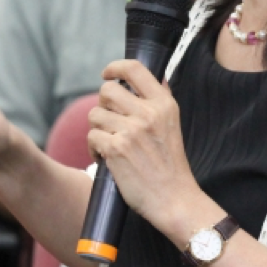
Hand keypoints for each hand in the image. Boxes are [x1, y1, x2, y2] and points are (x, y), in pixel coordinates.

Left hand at [87, 60, 202, 233]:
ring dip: (97, 130)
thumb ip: (157, 102)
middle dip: (103, 105)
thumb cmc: (170, 166)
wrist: (175, 199)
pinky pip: (92, 137)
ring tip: (109, 144)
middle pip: (108, 90)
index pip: (134, 69)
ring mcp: (131, 130)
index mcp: (164, 104)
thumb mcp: (172, 125)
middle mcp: (148, 113)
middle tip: (109, 122)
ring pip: (95, 114)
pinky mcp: (116, 148)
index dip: (115, 67)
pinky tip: (105, 158)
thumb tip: (142, 81)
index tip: (108, 74)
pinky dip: (94, 149)